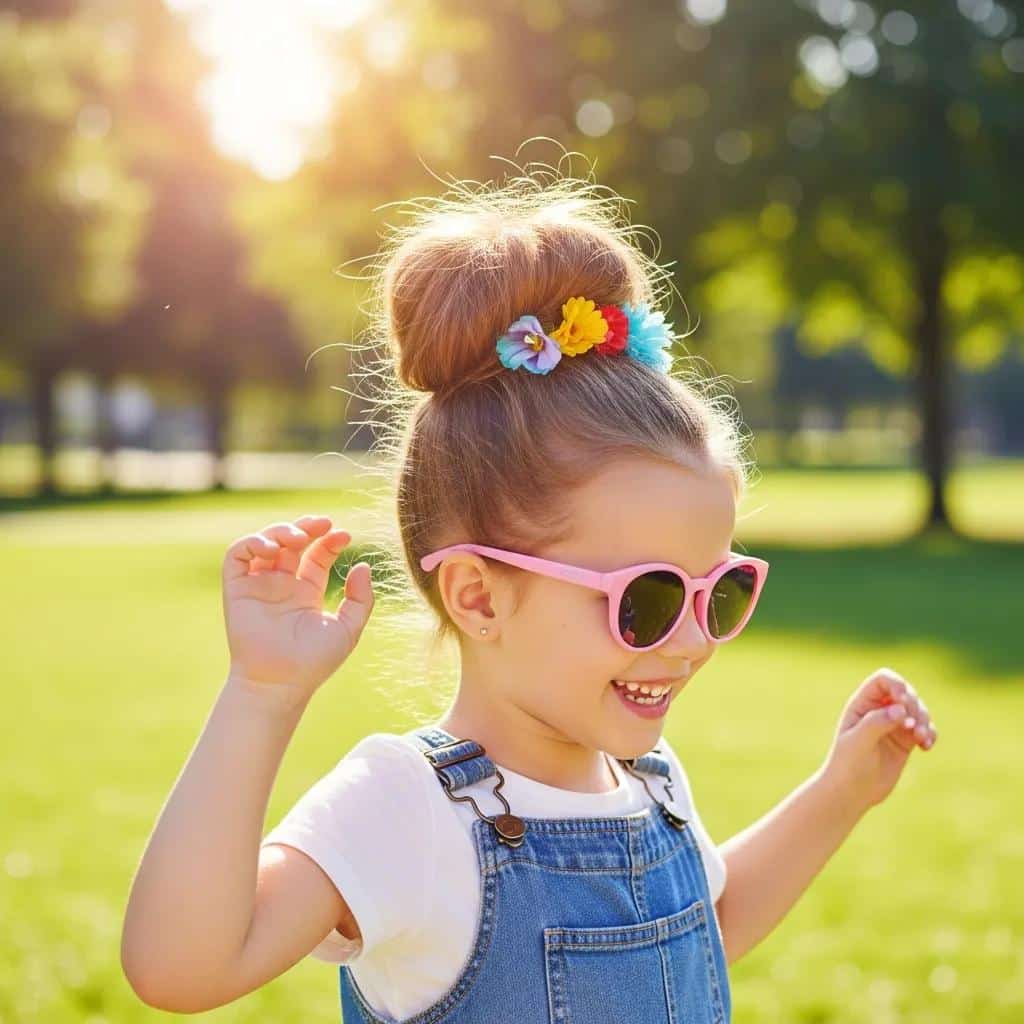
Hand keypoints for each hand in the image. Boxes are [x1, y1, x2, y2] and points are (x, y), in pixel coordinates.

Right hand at [221, 514, 373, 699]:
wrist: (281, 683)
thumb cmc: (314, 662)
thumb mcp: (348, 628)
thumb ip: (361, 598)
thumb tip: (363, 566)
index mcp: (306, 592)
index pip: (316, 555)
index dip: (328, 540)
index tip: (344, 535)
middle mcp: (281, 585)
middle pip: (291, 542)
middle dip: (306, 527)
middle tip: (323, 522)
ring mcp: (258, 585)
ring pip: (265, 542)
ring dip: (281, 531)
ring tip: (299, 538)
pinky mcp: (237, 588)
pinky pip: (237, 555)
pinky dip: (252, 542)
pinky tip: (273, 548)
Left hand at [819, 667, 937, 812]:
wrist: (852, 791)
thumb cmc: (847, 764)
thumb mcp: (858, 742)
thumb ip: (876, 723)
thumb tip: (899, 709)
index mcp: (862, 704)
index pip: (883, 680)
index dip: (897, 684)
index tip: (903, 700)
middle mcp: (879, 711)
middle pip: (906, 693)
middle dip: (914, 705)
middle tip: (912, 725)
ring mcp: (894, 725)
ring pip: (918, 711)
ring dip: (925, 721)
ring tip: (921, 738)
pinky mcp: (905, 741)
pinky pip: (925, 730)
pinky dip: (930, 734)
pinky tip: (926, 746)